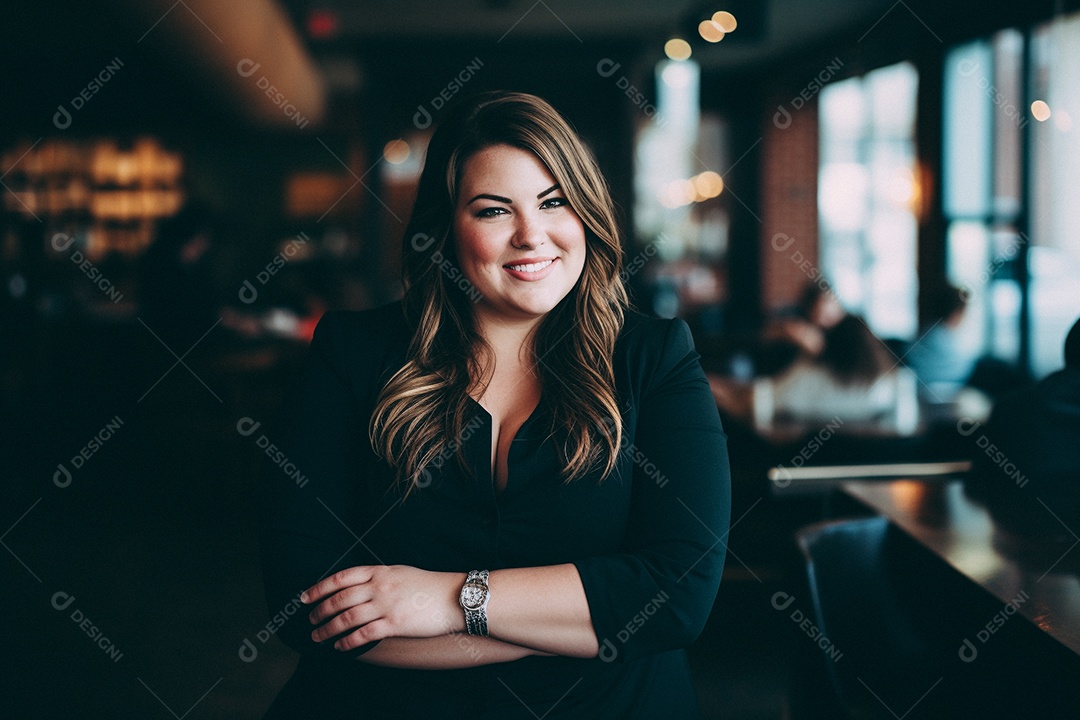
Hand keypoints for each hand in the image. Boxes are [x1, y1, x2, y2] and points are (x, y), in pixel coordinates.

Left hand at [302, 565, 465, 650]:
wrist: (455, 597)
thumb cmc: (429, 585)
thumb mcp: (400, 572)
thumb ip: (378, 577)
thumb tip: (357, 586)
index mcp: (379, 571)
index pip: (341, 578)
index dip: (319, 588)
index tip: (305, 597)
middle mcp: (379, 586)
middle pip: (339, 599)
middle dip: (320, 611)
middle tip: (310, 620)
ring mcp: (386, 605)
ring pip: (346, 618)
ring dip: (327, 629)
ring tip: (318, 637)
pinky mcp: (395, 624)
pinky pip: (363, 634)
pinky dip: (347, 642)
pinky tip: (340, 647)